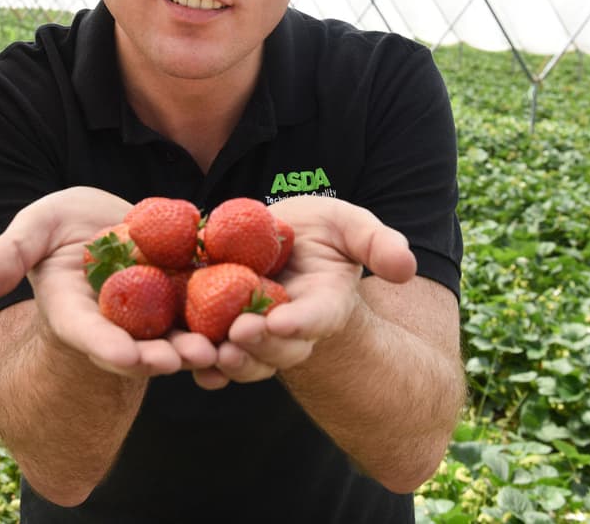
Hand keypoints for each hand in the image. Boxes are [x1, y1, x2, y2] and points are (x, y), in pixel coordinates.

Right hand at [0, 187, 217, 378]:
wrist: (102, 218)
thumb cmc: (59, 226)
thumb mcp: (33, 228)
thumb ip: (10, 252)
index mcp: (74, 311)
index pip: (87, 335)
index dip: (106, 348)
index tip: (126, 358)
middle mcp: (115, 322)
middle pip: (137, 346)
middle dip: (160, 357)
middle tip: (183, 360)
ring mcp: (152, 313)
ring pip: (175, 337)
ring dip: (196, 346)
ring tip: (217, 351)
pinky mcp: (183, 295)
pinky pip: (204, 311)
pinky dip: (222, 320)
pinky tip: (246, 323)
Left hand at [191, 197, 415, 388]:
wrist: (278, 246)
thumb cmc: (319, 234)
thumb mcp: (349, 226)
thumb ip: (378, 243)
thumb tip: (405, 267)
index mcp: (325, 304)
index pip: (318, 316)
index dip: (302, 321)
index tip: (284, 321)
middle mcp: (291, 328)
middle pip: (279, 346)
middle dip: (260, 344)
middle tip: (238, 335)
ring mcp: (257, 335)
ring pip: (245, 358)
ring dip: (227, 360)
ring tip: (208, 354)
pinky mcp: (222, 333)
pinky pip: (214, 357)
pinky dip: (201, 364)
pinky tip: (184, 360)